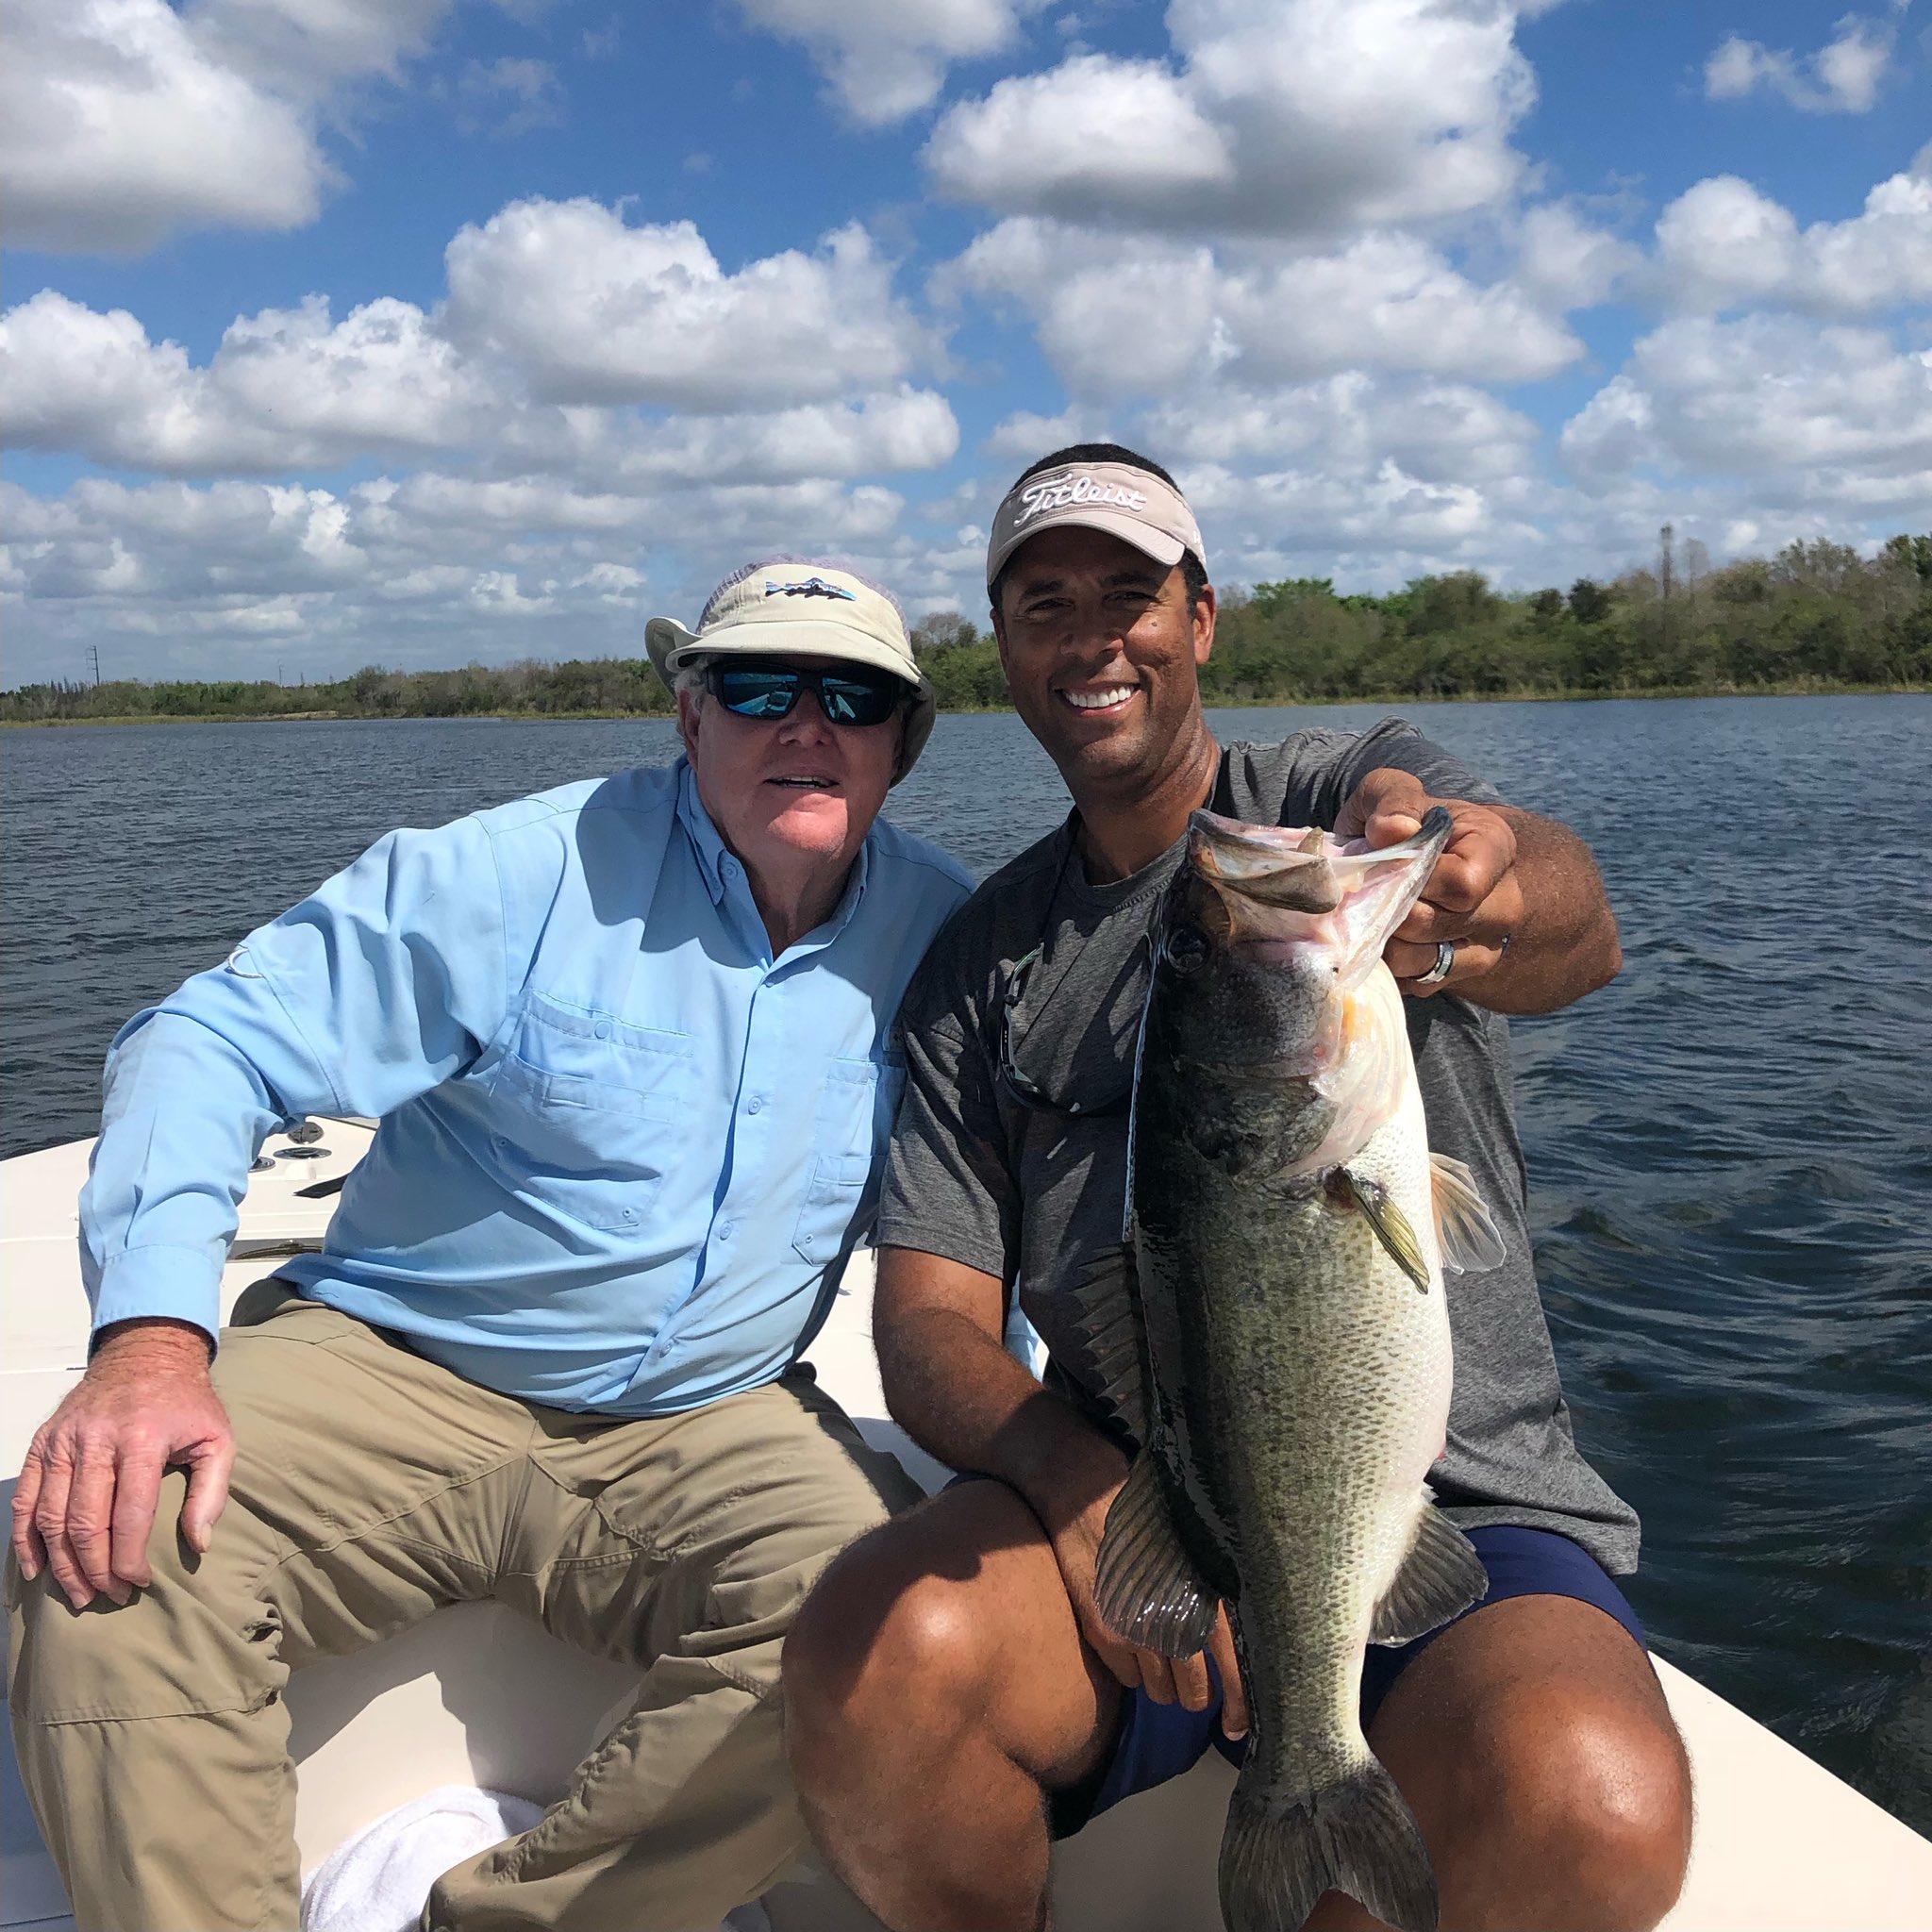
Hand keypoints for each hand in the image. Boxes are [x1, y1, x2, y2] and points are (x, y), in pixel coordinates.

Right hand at [11, 1319, 232, 1609]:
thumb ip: (212, 1492)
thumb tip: (199, 1544)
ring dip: (61, 1564)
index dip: (131, 1559)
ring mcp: (65, 1440)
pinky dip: (27, 1538)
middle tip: (109, 1597)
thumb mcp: (218, 1439)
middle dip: (95, 1569)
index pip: (129, 1516)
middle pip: (85, 1522)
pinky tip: (37, 1569)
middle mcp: (97, 1440)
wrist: (147, 1353)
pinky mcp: (45, 1441)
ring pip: (51, 1516)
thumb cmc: (186, 1403)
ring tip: (79, 1594)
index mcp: (142, 1439)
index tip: (140, 1584)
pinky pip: (27, 1498)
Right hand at [1040, 1459, 1250, 1742]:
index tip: (1238, 1728)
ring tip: (1160, 1663)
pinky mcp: (1104, 1631)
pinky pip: (1127, 1679)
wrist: (1083, 1498)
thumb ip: (1215, 1590)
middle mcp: (1174, 1615)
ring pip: (1159, 1691)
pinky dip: (1132, 1671)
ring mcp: (1137, 1627)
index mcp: (1207, 1590)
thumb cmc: (1147, 1517)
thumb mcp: (1194, 1546)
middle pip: (1195, 1689)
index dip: (1241, 1703)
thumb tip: (1237, 1639)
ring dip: (1163, 1686)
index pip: (1235, 1664)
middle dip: (1196, 1695)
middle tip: (1194, 1687)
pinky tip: (1130, 1645)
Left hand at [1336, 768, 1520, 995]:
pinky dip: (1384, 965)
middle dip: (1387, 910)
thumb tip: (1392, 831)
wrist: (1405, 852)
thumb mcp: (1392, 790)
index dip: (1414, 881)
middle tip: (1358, 893)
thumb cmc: (1402, 818)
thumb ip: (1393, 800)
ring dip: (1381, 940)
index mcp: (1495, 847)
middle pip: (1436, 927)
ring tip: (1364, 913)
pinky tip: (1373, 936)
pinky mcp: (1455, 975)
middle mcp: (1502, 902)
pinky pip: (1413, 983)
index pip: (1462, 885)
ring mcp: (1482, 945)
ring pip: (1421, 961)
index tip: (1382, 864)